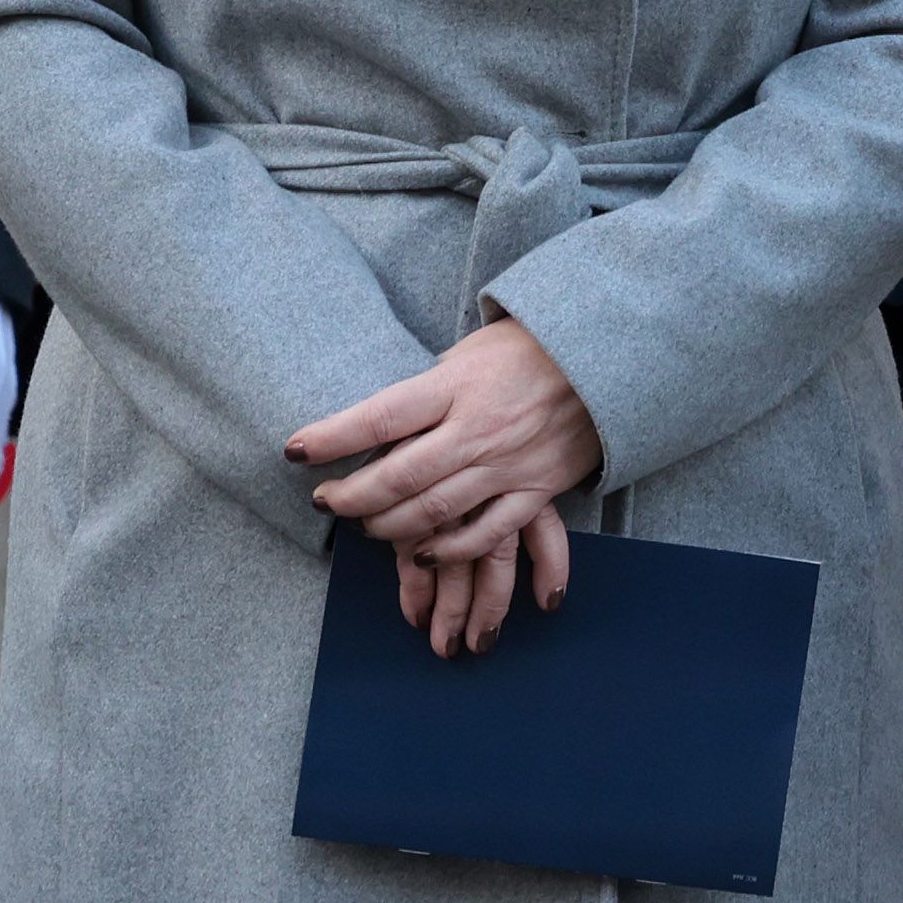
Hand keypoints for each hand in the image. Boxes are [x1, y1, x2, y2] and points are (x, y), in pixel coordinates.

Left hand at [288, 316, 598, 657]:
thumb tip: (378, 424)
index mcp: (457, 386)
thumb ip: (426, 390)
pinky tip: (423, 554)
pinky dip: (451, 550)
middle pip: (399, 475)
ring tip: (365, 526)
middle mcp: (479, 428)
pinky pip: (489, 532)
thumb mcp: (468, 352)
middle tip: (327, 501)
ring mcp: (509, 462)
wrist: (609, 356)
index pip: (379, 417)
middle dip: (352, 495)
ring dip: (389, 526)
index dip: (331, 438)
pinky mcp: (537, 487)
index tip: (294, 451)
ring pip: (435, 510)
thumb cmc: (528, 349)